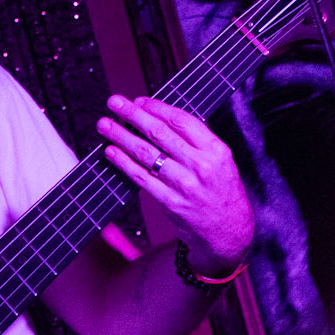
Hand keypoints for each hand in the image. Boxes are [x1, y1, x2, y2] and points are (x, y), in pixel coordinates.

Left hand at [97, 94, 254, 277]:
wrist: (230, 234)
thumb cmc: (223, 193)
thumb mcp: (222, 162)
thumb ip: (198, 141)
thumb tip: (162, 117)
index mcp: (216, 150)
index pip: (180, 120)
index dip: (156, 107)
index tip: (138, 100)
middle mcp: (200, 165)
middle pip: (159, 133)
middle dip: (132, 114)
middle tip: (114, 103)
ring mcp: (184, 185)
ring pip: (146, 153)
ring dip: (121, 136)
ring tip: (104, 125)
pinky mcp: (170, 203)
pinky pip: (141, 178)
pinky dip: (123, 163)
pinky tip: (111, 152)